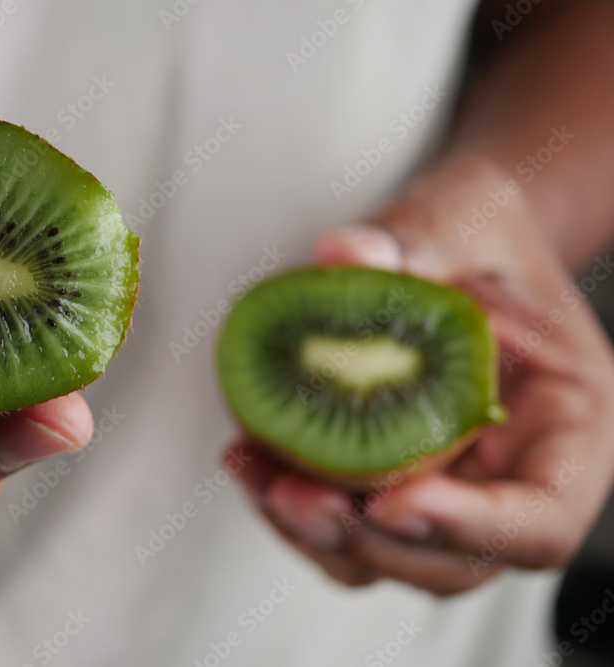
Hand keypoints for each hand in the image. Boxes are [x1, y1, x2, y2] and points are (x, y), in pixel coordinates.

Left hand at [230, 154, 613, 594]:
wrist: (459, 244)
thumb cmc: (481, 238)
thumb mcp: (458, 222)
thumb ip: (407, 244)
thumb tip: (342, 255)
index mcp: (568, 426)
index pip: (539, 519)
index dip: (467, 526)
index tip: (390, 502)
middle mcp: (512, 477)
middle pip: (451, 562)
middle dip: (365, 540)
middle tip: (293, 494)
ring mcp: (449, 489)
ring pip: (387, 556)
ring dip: (315, 532)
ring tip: (257, 474)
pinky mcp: (392, 482)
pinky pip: (346, 523)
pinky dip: (294, 506)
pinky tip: (252, 460)